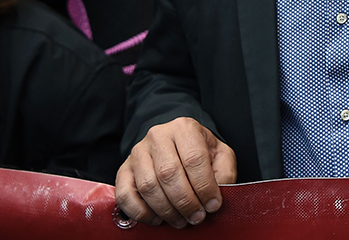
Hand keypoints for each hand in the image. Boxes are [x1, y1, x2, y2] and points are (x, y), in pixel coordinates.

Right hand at [115, 118, 236, 227]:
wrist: (175, 143)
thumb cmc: (199, 151)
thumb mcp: (220, 154)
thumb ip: (224, 172)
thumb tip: (216, 197)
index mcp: (184, 128)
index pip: (194, 159)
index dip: (205, 187)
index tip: (213, 205)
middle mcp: (158, 136)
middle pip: (169, 173)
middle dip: (185, 202)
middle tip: (196, 217)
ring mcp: (138, 152)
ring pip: (148, 186)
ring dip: (166, 210)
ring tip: (181, 221)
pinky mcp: (124, 169)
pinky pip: (125, 195)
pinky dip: (141, 212)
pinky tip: (158, 219)